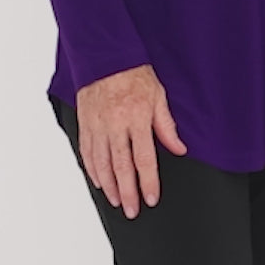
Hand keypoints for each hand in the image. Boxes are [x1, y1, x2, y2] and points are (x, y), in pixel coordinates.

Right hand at [74, 63, 187, 217]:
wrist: (105, 54)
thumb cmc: (134, 73)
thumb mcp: (158, 95)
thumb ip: (166, 125)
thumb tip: (179, 148)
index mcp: (137, 118)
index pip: (144, 158)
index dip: (148, 182)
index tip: (151, 198)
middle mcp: (116, 124)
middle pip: (122, 167)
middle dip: (127, 192)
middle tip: (132, 210)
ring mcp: (98, 125)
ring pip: (102, 163)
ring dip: (109, 186)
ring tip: (116, 201)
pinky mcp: (85, 123)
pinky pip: (87, 152)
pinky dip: (92, 169)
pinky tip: (99, 181)